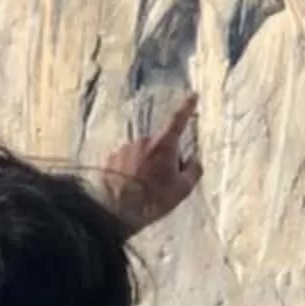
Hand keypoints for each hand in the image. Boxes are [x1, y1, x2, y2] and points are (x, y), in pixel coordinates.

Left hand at [101, 96, 201, 231]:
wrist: (114, 210)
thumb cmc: (152, 199)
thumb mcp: (182, 190)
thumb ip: (193, 171)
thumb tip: (194, 160)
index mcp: (164, 145)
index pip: (178, 120)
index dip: (187, 107)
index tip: (192, 95)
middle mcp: (143, 141)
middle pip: (160, 146)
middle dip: (164, 159)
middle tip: (163, 184)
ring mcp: (125, 149)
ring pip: (142, 155)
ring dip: (145, 167)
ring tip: (143, 191)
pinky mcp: (110, 159)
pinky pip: (126, 163)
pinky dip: (129, 172)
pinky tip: (129, 190)